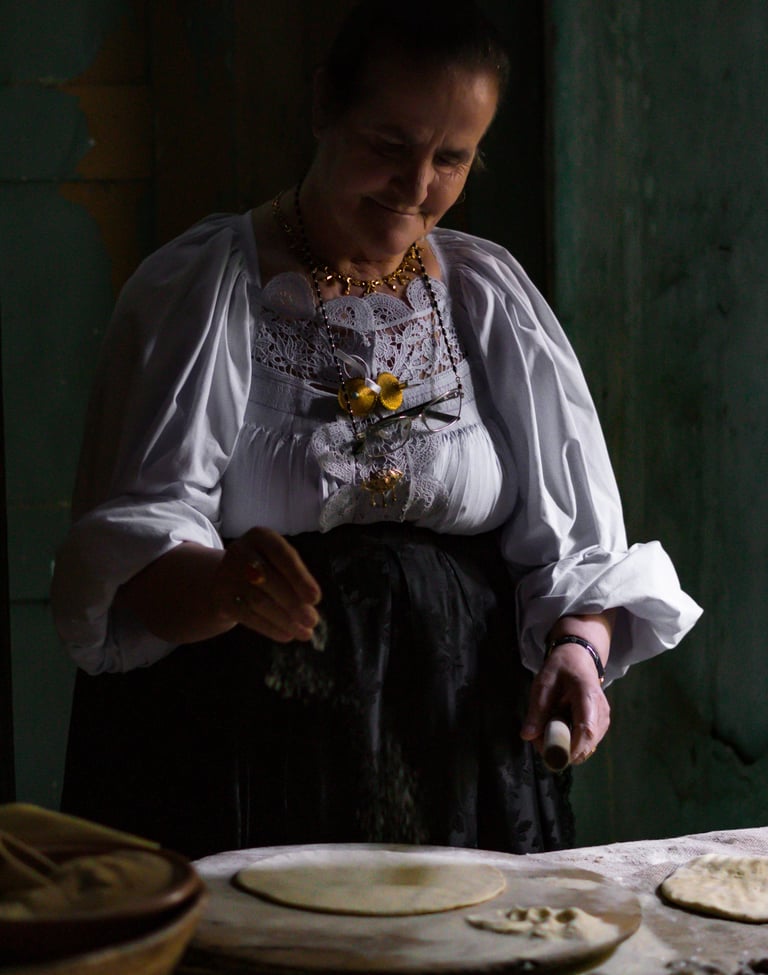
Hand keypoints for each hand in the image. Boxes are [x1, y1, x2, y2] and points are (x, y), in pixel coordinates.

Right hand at [214, 527, 322, 642]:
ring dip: (285, 620)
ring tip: (304, 633)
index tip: (315, 599)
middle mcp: (240, 551)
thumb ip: (297, 579)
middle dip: (294, 603)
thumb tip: (311, 605)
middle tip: (313, 620)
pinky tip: (286, 635)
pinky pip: (248, 616)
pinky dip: (270, 628)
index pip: (282, 555)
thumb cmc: (266, 568)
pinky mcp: (221, 598)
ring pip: (259, 601)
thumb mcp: (280, 564)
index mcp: (260, 536)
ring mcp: (226, 574)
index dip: (300, 577)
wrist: (228, 578)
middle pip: (269, 580)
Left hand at [520, 642, 610, 764]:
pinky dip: (573, 742)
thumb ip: (537, 710)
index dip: (572, 748)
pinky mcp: (602, 723)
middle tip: (541, 742)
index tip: (552, 756)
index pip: (586, 729)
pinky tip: (559, 729)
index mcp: (587, 695)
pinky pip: (588, 742)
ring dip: (567, 747)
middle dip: (564, 750)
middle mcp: (601, 709)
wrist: (578, 659)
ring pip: (588, 746)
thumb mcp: (543, 684)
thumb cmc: (560, 669)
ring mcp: (604, 717)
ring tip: (548, 731)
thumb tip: (527, 736)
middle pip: (589, 743)